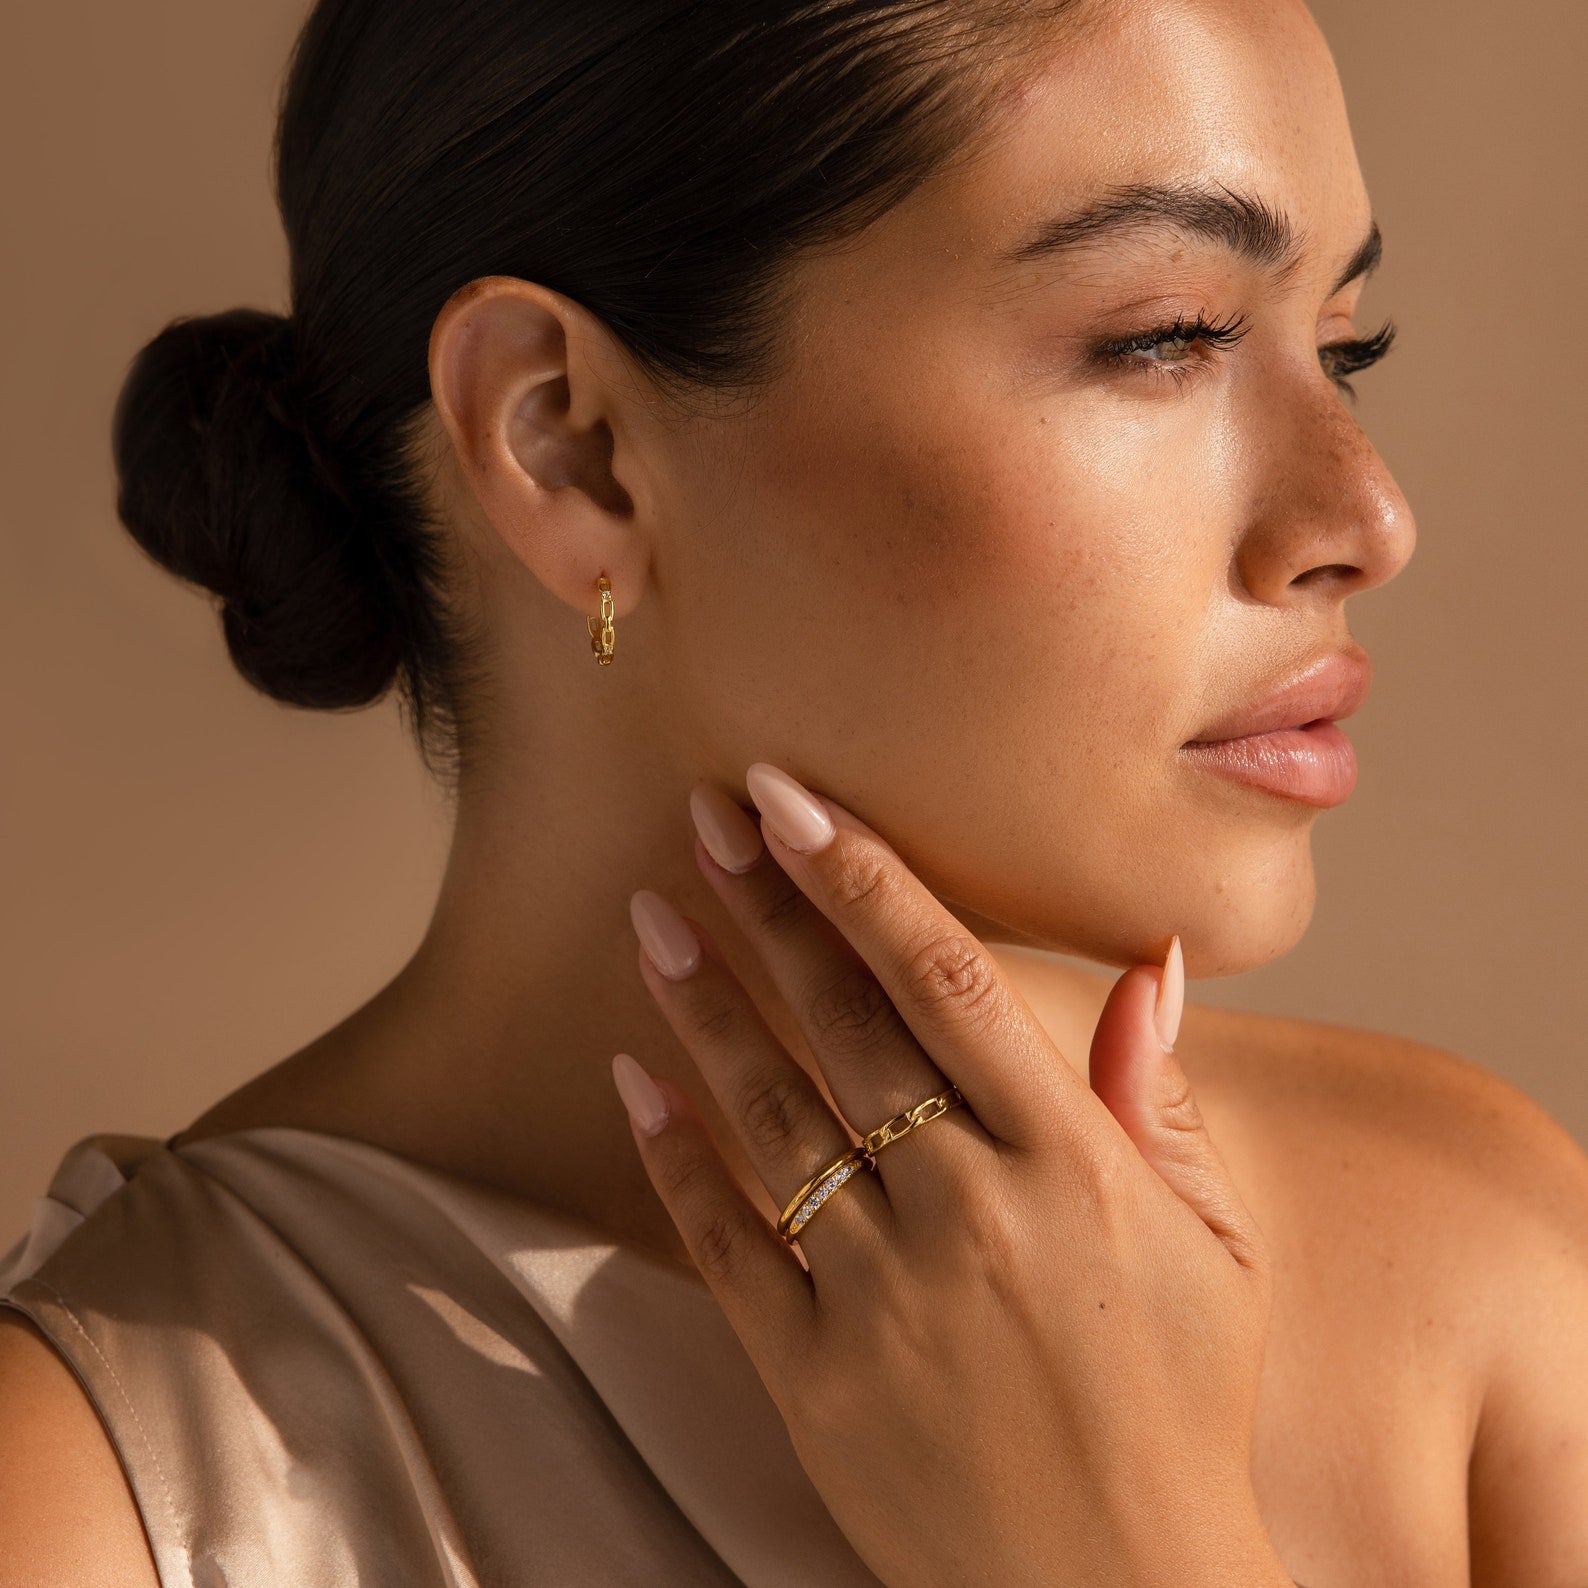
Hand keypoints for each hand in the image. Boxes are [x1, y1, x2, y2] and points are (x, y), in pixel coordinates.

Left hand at [612, 762, 1289, 1587]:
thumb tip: (1151, 959)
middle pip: (844, 1028)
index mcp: (1071, 1168)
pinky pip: (726, 1246)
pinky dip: (674, 1159)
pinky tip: (633, 1081)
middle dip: (769, 910)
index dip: (864, 880)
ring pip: (769, 1118)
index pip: (947, 985)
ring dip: (701, 1009)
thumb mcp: (1212, 1249)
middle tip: (706, 815)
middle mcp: (969, 1215)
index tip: (794, 800)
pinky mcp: (812, 1379)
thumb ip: (1157, 1097)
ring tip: (650, 918)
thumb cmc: (1178, 1409)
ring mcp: (881, 1300)